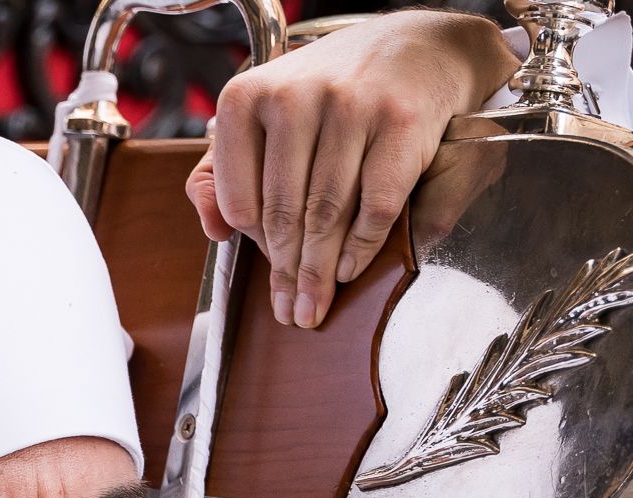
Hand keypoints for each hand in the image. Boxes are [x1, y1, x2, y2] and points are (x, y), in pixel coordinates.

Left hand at [190, 11, 518, 329]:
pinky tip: (352, 268)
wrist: (419, 50)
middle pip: (284, 214)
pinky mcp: (400, 123)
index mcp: (248, 97)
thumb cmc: (332, 94)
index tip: (268, 270)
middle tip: (291, 312)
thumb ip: (222, 170)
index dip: (253, 244)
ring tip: (316, 306)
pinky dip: (363, 246)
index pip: (239, 199)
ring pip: (327, 215)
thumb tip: (212, 229)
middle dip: (288, 274)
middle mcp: (295, 97)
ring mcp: (350, 107)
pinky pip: (376, 206)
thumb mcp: (264, 116)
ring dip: (321, 272)